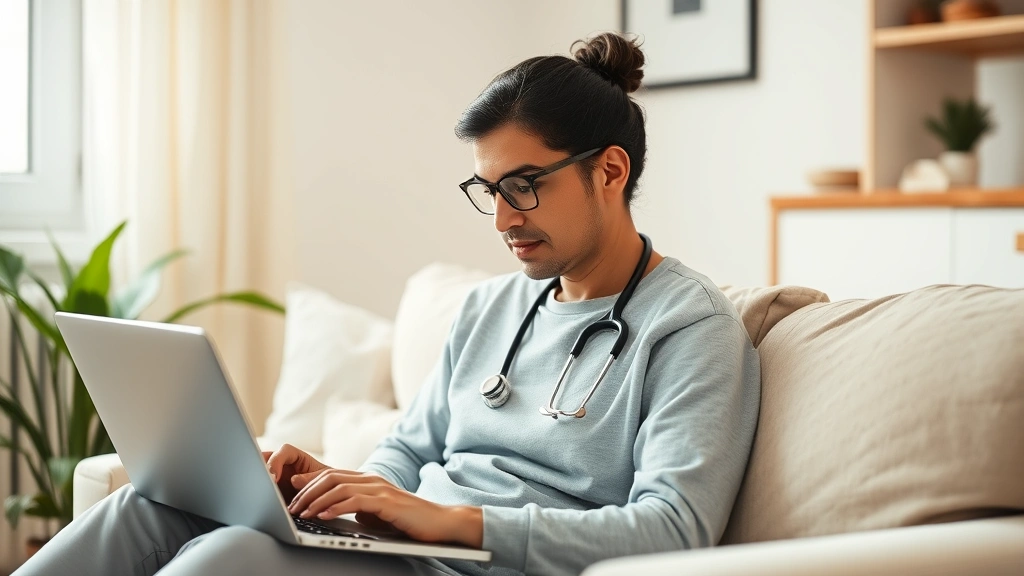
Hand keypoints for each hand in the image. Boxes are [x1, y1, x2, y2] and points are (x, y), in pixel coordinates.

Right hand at [263, 443, 329, 502]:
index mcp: (297, 457)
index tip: (273, 478)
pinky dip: (260, 494)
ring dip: (259, 482)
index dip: (276, 462)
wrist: (325, 501)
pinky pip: (262, 489)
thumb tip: (293, 479)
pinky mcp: (271, 491)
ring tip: (258, 494)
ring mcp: (276, 477)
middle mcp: (283, 465)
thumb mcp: (323, 480)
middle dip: (260, 468)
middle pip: (266, 458)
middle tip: (260, 484)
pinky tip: (260, 502)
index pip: (284, 451)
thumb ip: (310, 478)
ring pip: (261, 473)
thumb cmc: (327, 485)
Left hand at [287, 469, 482, 547]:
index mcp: (368, 480)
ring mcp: (379, 488)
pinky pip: (355, 501)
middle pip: (330, 477)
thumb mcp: (377, 512)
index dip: (309, 482)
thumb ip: (359, 507)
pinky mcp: (386, 501)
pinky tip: (324, 515)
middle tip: (292, 507)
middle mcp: (371, 479)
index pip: (332, 474)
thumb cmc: (408, 519)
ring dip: (317, 500)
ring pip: (339, 487)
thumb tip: (338, 511)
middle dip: (307, 491)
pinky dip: (336, 507)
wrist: (438, 521)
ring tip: (303, 512)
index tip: (292, 493)